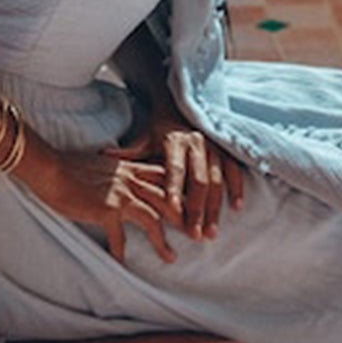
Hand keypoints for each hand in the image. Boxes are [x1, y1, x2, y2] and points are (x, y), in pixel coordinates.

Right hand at [24, 148, 184, 264]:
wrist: (48, 168)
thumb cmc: (67, 166)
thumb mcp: (101, 164)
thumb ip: (116, 172)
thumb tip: (121, 182)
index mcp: (130, 168)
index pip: (165, 178)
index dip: (180, 193)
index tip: (191, 208)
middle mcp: (130, 180)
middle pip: (168, 199)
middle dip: (184, 218)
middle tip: (196, 235)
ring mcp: (120, 194)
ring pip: (153, 219)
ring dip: (162, 241)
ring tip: (171, 258)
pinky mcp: (106, 209)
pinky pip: (120, 236)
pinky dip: (120, 252)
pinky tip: (121, 263)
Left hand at [109, 98, 245, 241]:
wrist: (181, 107)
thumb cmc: (159, 130)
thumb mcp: (144, 138)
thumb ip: (130, 151)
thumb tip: (105, 156)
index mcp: (175, 141)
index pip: (174, 167)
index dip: (174, 187)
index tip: (173, 208)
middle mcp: (197, 143)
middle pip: (199, 180)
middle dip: (197, 209)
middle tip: (193, 234)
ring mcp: (214, 147)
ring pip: (217, 180)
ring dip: (215, 207)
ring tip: (211, 232)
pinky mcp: (226, 150)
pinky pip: (234, 171)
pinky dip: (236, 188)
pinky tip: (235, 208)